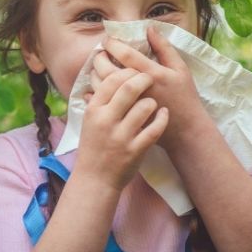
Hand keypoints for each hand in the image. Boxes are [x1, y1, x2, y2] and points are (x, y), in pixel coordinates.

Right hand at [74, 66, 167, 191]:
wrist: (95, 179)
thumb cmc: (93, 146)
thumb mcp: (89, 121)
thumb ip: (98, 99)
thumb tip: (103, 72)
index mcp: (93, 110)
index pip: (111, 81)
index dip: (126, 72)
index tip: (135, 71)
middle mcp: (106, 121)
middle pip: (129, 89)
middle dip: (143, 79)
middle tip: (149, 78)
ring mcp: (121, 137)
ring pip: (145, 107)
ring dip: (152, 101)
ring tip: (153, 102)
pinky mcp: (135, 150)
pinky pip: (155, 128)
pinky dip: (162, 118)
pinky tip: (163, 113)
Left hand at [92, 27, 203, 147]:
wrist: (185, 129)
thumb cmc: (184, 96)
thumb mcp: (180, 69)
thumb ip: (164, 48)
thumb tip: (149, 28)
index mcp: (152, 74)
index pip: (125, 54)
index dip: (113, 44)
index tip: (108, 39)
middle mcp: (137, 89)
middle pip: (108, 70)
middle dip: (99, 57)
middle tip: (100, 52)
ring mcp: (128, 105)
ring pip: (101, 86)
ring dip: (96, 73)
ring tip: (98, 66)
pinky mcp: (123, 117)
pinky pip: (102, 102)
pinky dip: (95, 91)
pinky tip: (99, 84)